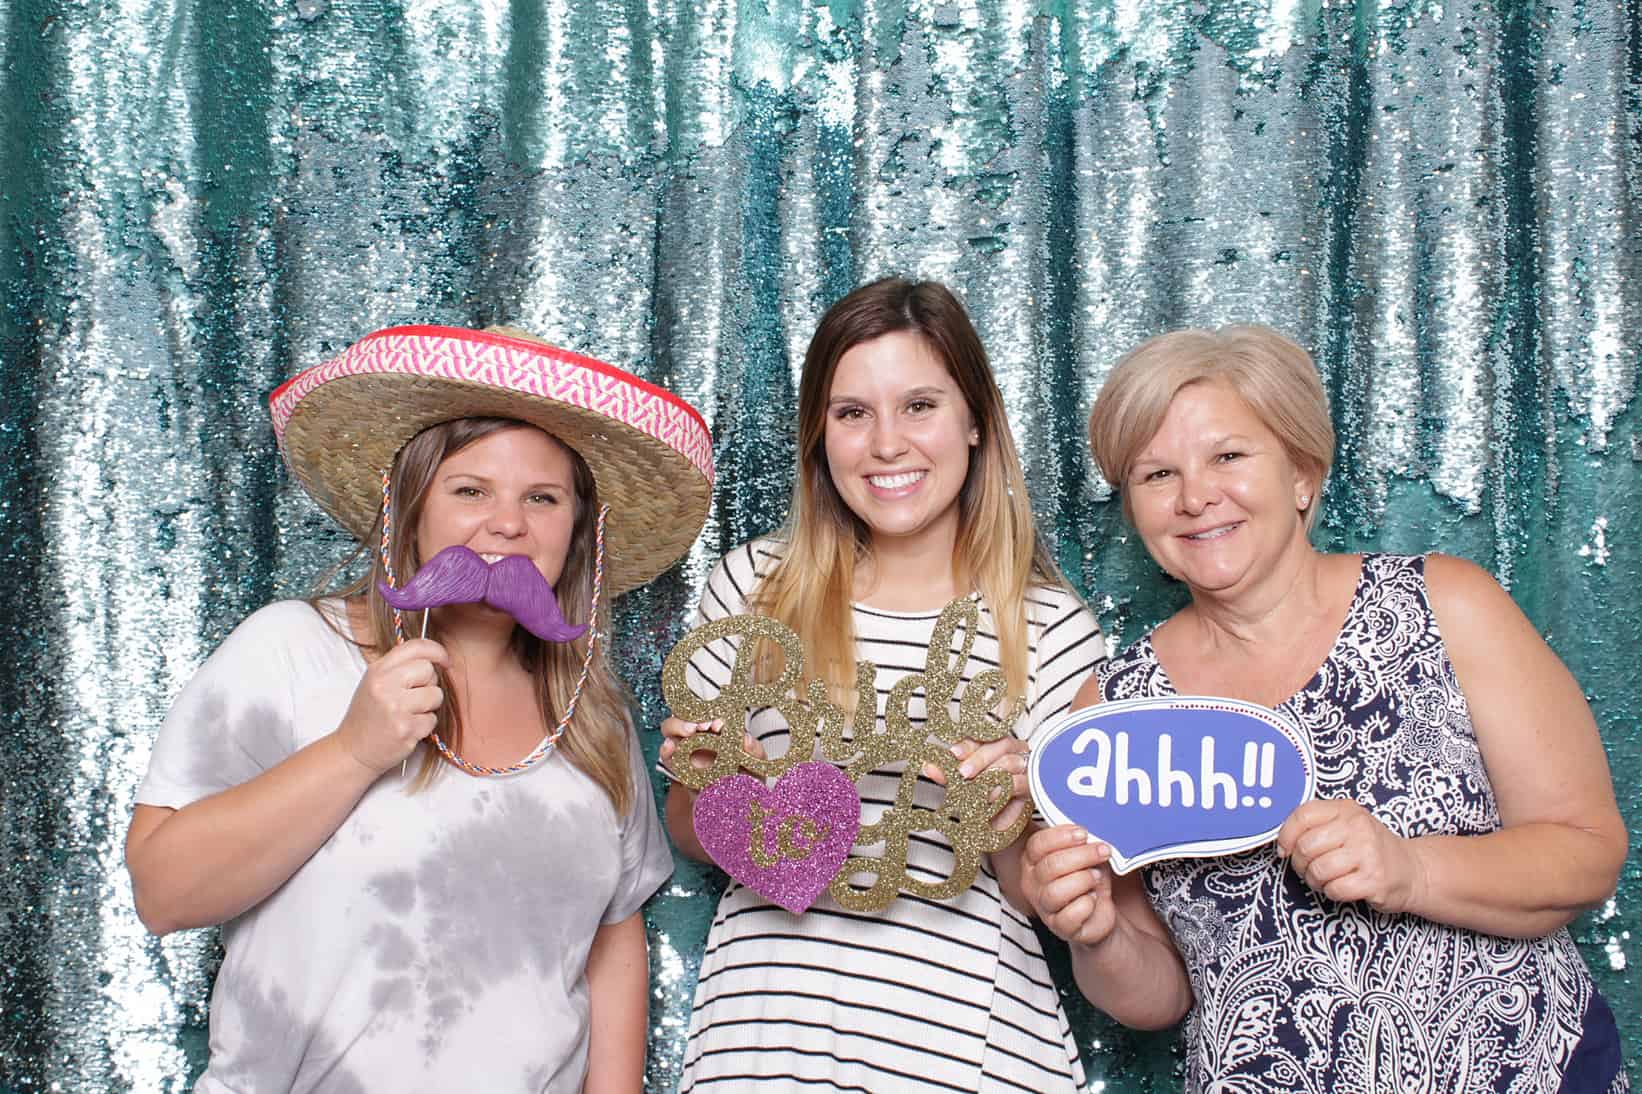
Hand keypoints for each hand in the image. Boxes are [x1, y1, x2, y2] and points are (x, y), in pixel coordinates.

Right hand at [334, 638, 447, 774]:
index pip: (415, 647)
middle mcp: (384, 685)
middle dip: (429, 684)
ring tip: (410, 714)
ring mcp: (395, 707)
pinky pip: (432, 719)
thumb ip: (400, 668)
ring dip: (429, 707)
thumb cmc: (368, 716)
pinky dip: (424, 726)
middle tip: (414, 698)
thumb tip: (436, 659)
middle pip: (429, 670)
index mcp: (377, 670)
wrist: (352, 750)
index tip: (445, 660)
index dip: (436, 650)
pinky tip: (408, 729)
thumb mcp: (375, 683)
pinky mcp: (405, 728)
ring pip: (436, 695)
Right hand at [659, 717, 766, 775]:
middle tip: (704, 725)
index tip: (720, 724)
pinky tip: (670, 747)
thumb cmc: (748, 778)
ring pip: (671, 730)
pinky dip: (666, 749)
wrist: (738, 806)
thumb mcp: (757, 763)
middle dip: (692, 715)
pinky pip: (667, 755)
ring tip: (690, 732)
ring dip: (677, 726)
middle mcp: (700, 736)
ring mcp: (687, 750)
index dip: (712, 712)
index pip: (710, 712)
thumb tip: (745, 739)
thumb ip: (754, 750)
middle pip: (686, 714)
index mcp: (720, 729)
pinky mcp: (678, 768)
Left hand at [924, 737, 1030, 830]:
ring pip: (1011, 761)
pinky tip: (992, 796)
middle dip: (979, 757)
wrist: (998, 831)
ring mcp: (1024, 768)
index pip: (983, 736)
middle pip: (1000, 744)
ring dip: (991, 772)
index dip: (968, 743)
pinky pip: (1021, 782)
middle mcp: (1013, 752)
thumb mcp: (961, 786)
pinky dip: (1005, 787)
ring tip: (976, 786)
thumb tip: (929, 766)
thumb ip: (948, 775)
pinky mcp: (1032, 787)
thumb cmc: (980, 803)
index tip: (953, 752)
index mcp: (994, 745)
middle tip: (963, 772)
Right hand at [1021, 825, 1117, 945]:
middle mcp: (1033, 884)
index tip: (1083, 834)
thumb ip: (1081, 844)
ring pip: (1056, 892)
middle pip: (1050, 866)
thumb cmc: (1087, 881)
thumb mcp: (1084, 857)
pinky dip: (1086, 904)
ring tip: (1097, 877)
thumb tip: (1089, 832)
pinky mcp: (1059, 927)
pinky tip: (1093, 899)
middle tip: (1102, 851)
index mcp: (1033, 861)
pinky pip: (1070, 915)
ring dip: (1083, 880)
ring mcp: (1044, 907)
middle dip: (1081, 856)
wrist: (1097, 915)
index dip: (1061, 837)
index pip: (1037, 845)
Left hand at [1277, 799, 1425, 914]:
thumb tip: (1281, 842)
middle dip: (1300, 863)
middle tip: (1308, 868)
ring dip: (1315, 880)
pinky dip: (1331, 893)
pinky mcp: (1374, 880)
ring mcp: (1368, 853)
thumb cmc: (1369, 848)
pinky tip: (1342, 887)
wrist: (1411, 870)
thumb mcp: (1346, 824)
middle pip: (1306, 846)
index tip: (1285, 849)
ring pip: (1318, 870)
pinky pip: (1334, 889)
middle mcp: (1358, 827)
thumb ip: (1315, 825)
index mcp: (1346, 809)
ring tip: (1326, 879)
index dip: (1286, 835)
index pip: (1303, 815)